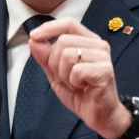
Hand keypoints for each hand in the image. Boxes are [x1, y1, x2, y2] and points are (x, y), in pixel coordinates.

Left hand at [27, 18, 129, 138]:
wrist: (99, 115)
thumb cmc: (81, 93)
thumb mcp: (56, 73)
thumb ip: (45, 57)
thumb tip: (34, 40)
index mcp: (88, 41)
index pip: (69, 23)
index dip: (49, 27)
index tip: (34, 36)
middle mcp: (98, 45)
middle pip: (63, 41)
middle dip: (55, 63)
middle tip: (66, 78)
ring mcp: (103, 57)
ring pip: (67, 55)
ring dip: (64, 75)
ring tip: (75, 83)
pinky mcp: (105, 70)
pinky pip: (77, 70)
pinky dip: (73, 82)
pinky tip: (83, 87)